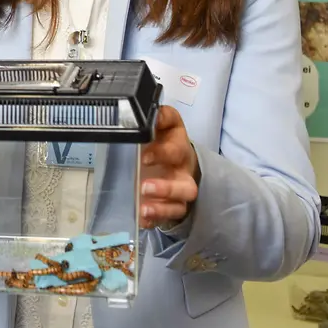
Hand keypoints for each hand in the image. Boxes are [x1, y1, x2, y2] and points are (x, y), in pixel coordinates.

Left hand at [139, 106, 199, 228]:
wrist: (172, 160)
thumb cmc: (162, 140)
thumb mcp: (161, 126)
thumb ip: (157, 118)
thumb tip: (149, 110)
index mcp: (178, 147)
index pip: (178, 147)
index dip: (164, 152)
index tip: (144, 156)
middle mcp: (182, 172)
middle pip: (186, 185)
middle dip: (166, 188)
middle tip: (144, 186)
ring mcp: (178, 192)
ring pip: (179, 206)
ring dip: (162, 206)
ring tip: (143, 206)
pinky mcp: (170, 206)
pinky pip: (167, 217)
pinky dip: (155, 218)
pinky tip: (141, 217)